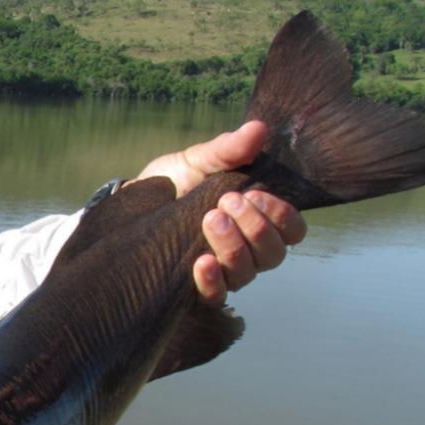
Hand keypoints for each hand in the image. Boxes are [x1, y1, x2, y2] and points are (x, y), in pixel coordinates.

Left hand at [136, 121, 306, 303]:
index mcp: (256, 218)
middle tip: (226, 202)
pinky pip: (215, 295)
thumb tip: (259, 128)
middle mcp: (246, 249)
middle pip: (273, 254)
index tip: (256, 195)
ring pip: (246, 273)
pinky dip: (211, 280)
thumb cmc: (174, 182)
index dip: (283, 217)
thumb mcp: (199, 160)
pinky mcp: (195, 288)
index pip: (292, 231)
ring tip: (209, 219)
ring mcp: (223, 271)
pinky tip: (200, 262)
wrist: (132, 205)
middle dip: (255, 227)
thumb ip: (230, 149)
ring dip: (233, 246)